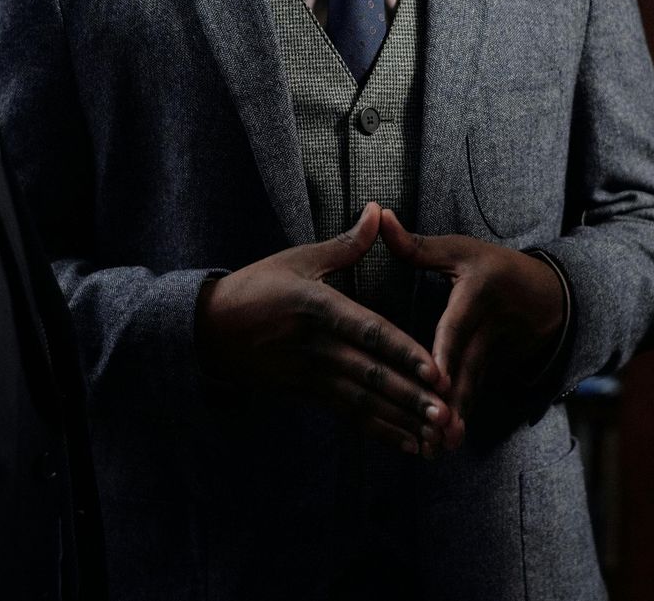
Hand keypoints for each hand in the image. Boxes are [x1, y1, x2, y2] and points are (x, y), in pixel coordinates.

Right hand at [196, 203, 457, 456]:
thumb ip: (346, 244)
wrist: (206, 331)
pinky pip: (348, 415)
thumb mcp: (297, 260)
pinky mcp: (305, 393)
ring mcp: (309, 374)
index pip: (368, 332)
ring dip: (401, 420)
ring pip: (363, 401)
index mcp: (318, 307)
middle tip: (447, 413)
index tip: (435, 371)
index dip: (403, 352)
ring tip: (437, 436)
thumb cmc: (255, 287)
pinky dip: (380, 431)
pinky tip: (409, 444)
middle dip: (411, 397)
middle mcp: (316, 346)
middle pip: (371, 375)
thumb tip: (378, 210)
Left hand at [379, 209, 563, 426]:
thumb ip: (416, 244)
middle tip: (437, 431)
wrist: (553, 296)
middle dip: (452, 401)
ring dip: (457, 419)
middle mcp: (492, 328)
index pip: (458, 325)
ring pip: (474, 389)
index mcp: (479, 294)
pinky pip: (476, 396)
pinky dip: (461, 419)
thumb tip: (377, 215)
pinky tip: (442, 445)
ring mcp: (499, 354)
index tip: (437, 379)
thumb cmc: (495, 268)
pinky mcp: (499, 371)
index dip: (447, 353)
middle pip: (468, 368)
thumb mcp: (461, 250)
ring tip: (439, 448)